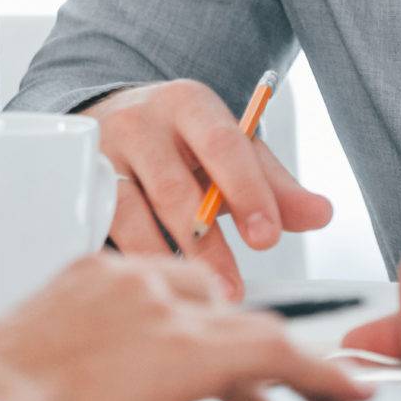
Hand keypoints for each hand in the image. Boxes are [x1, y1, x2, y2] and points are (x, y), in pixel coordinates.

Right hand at [0, 253, 370, 400]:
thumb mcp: (34, 355)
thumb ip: (75, 348)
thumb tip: (88, 380)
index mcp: (92, 271)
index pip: (173, 281)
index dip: (213, 315)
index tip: (230, 344)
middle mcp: (132, 277)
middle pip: (218, 301)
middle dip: (256, 345)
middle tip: (287, 383)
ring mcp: (162, 310)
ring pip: (256, 327)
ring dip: (300, 366)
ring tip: (331, 398)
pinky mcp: (188, 351)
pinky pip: (276, 355)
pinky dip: (318, 375)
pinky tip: (340, 395)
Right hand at [84, 81, 332, 297]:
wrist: (117, 119)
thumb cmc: (186, 144)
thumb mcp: (233, 153)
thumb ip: (275, 186)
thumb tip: (320, 214)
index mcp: (188, 103)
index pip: (222, 143)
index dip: (246, 191)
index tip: (267, 237)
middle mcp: (140, 121)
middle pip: (174, 186)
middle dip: (206, 241)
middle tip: (232, 288)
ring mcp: (103, 153)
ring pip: (130, 211)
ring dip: (166, 259)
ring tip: (195, 297)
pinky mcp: (79, 185)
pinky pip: (101, 228)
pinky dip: (128, 259)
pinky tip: (152, 286)